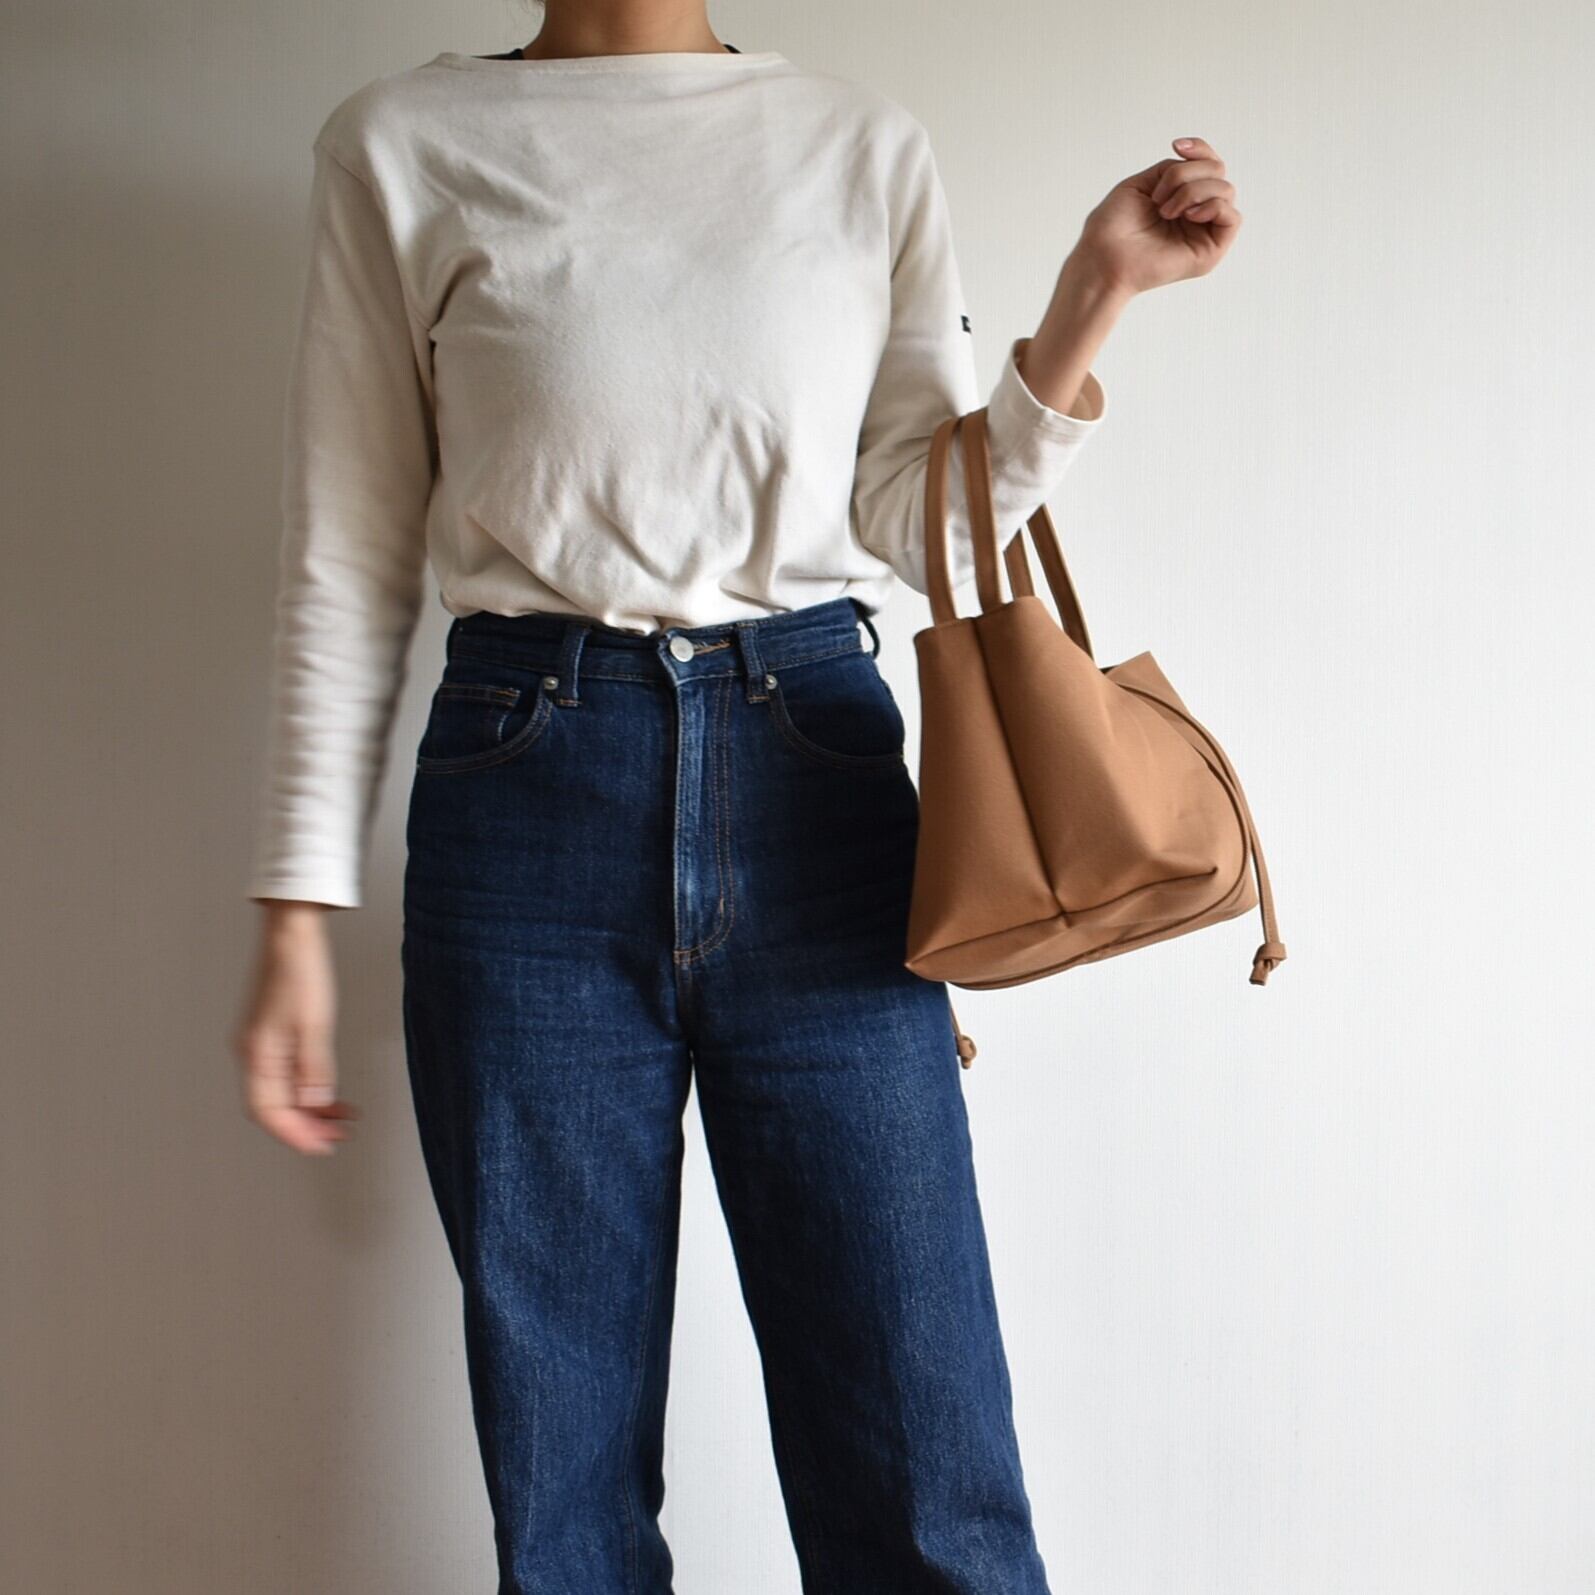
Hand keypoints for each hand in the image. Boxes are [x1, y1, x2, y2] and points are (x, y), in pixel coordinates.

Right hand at [233, 904, 358, 1155]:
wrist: (293, 933)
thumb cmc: (300, 970)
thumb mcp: (315, 1023)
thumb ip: (314, 1067)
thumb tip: (315, 1104)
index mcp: (257, 1053)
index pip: (268, 1111)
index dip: (293, 1134)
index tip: (320, 1146)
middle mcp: (254, 1053)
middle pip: (275, 1106)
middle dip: (306, 1126)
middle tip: (337, 1137)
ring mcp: (264, 1045)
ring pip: (284, 1092)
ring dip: (311, 1109)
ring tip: (342, 1119)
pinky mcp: (276, 1035)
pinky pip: (289, 1073)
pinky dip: (310, 1087)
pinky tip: (331, 1092)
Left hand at [1075, 136, 1241, 295]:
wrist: (1103, 257)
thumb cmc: (1113, 226)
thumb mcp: (1144, 183)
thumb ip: (1174, 168)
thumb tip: (1198, 164)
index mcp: (1182, 198)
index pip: (1208, 164)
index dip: (1199, 149)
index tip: (1176, 146)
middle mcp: (1196, 214)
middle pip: (1217, 171)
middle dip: (1186, 174)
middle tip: (1158, 197)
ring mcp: (1204, 232)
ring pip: (1225, 190)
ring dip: (1192, 192)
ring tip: (1164, 211)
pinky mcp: (1211, 252)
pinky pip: (1233, 217)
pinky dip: (1212, 207)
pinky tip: (1187, 216)